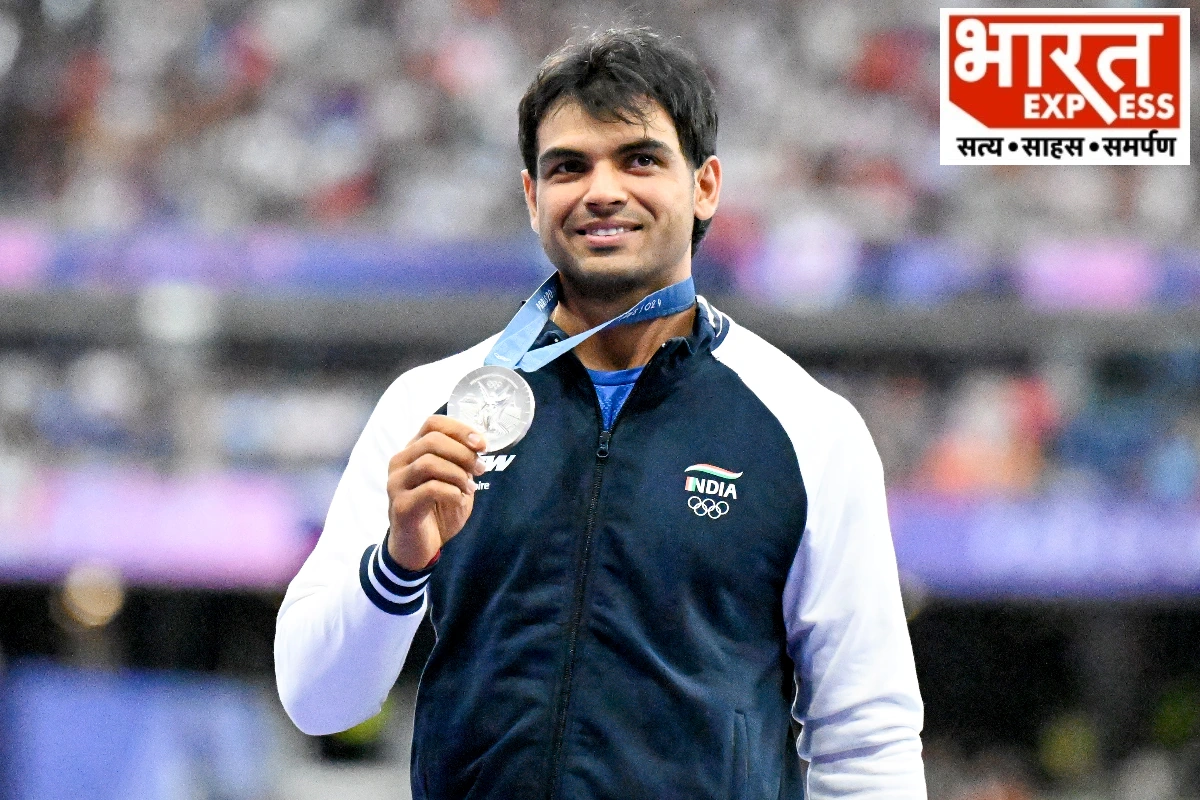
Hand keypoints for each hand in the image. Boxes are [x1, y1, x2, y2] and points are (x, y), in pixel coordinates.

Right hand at [386, 416, 486, 570]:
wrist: (417, 548)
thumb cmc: (436, 512)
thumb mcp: (454, 483)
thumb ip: (461, 464)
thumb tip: (478, 447)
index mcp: (413, 451)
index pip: (433, 423)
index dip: (460, 429)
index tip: (481, 444)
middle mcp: (400, 462)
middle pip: (432, 440)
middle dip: (463, 453)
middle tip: (480, 469)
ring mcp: (397, 483)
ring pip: (429, 463)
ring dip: (458, 473)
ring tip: (470, 488)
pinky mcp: (401, 506)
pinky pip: (430, 489)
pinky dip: (452, 492)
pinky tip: (459, 499)